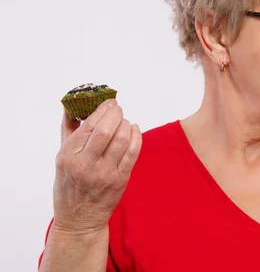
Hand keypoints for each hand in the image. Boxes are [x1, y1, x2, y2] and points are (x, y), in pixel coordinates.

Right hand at [52, 99, 141, 232]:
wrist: (79, 219)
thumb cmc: (69, 184)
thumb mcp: (61, 157)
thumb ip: (68, 129)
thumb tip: (72, 104)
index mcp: (68, 156)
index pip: (88, 125)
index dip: (102, 110)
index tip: (109, 102)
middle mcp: (86, 164)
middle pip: (107, 130)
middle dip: (116, 114)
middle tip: (117, 108)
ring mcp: (105, 173)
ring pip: (122, 139)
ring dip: (126, 124)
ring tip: (124, 121)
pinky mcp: (120, 179)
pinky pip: (133, 152)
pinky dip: (136, 136)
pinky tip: (134, 130)